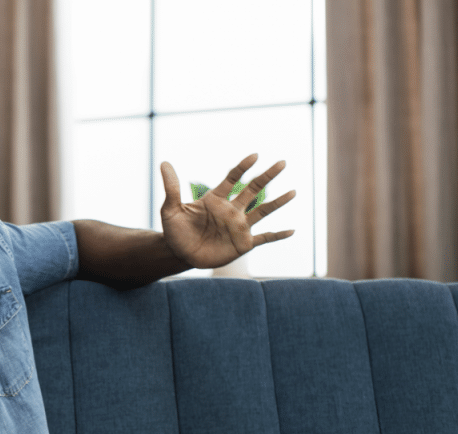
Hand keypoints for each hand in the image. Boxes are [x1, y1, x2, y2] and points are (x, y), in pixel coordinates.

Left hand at [160, 153, 295, 268]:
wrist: (178, 254)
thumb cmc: (175, 230)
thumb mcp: (171, 209)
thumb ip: (172, 187)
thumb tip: (164, 163)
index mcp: (216, 199)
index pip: (232, 178)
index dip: (243, 167)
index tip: (255, 155)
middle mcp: (231, 210)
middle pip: (253, 189)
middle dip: (267, 176)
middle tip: (282, 162)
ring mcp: (239, 226)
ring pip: (263, 211)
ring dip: (278, 202)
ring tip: (293, 192)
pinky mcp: (242, 243)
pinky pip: (264, 238)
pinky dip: (277, 235)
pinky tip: (291, 231)